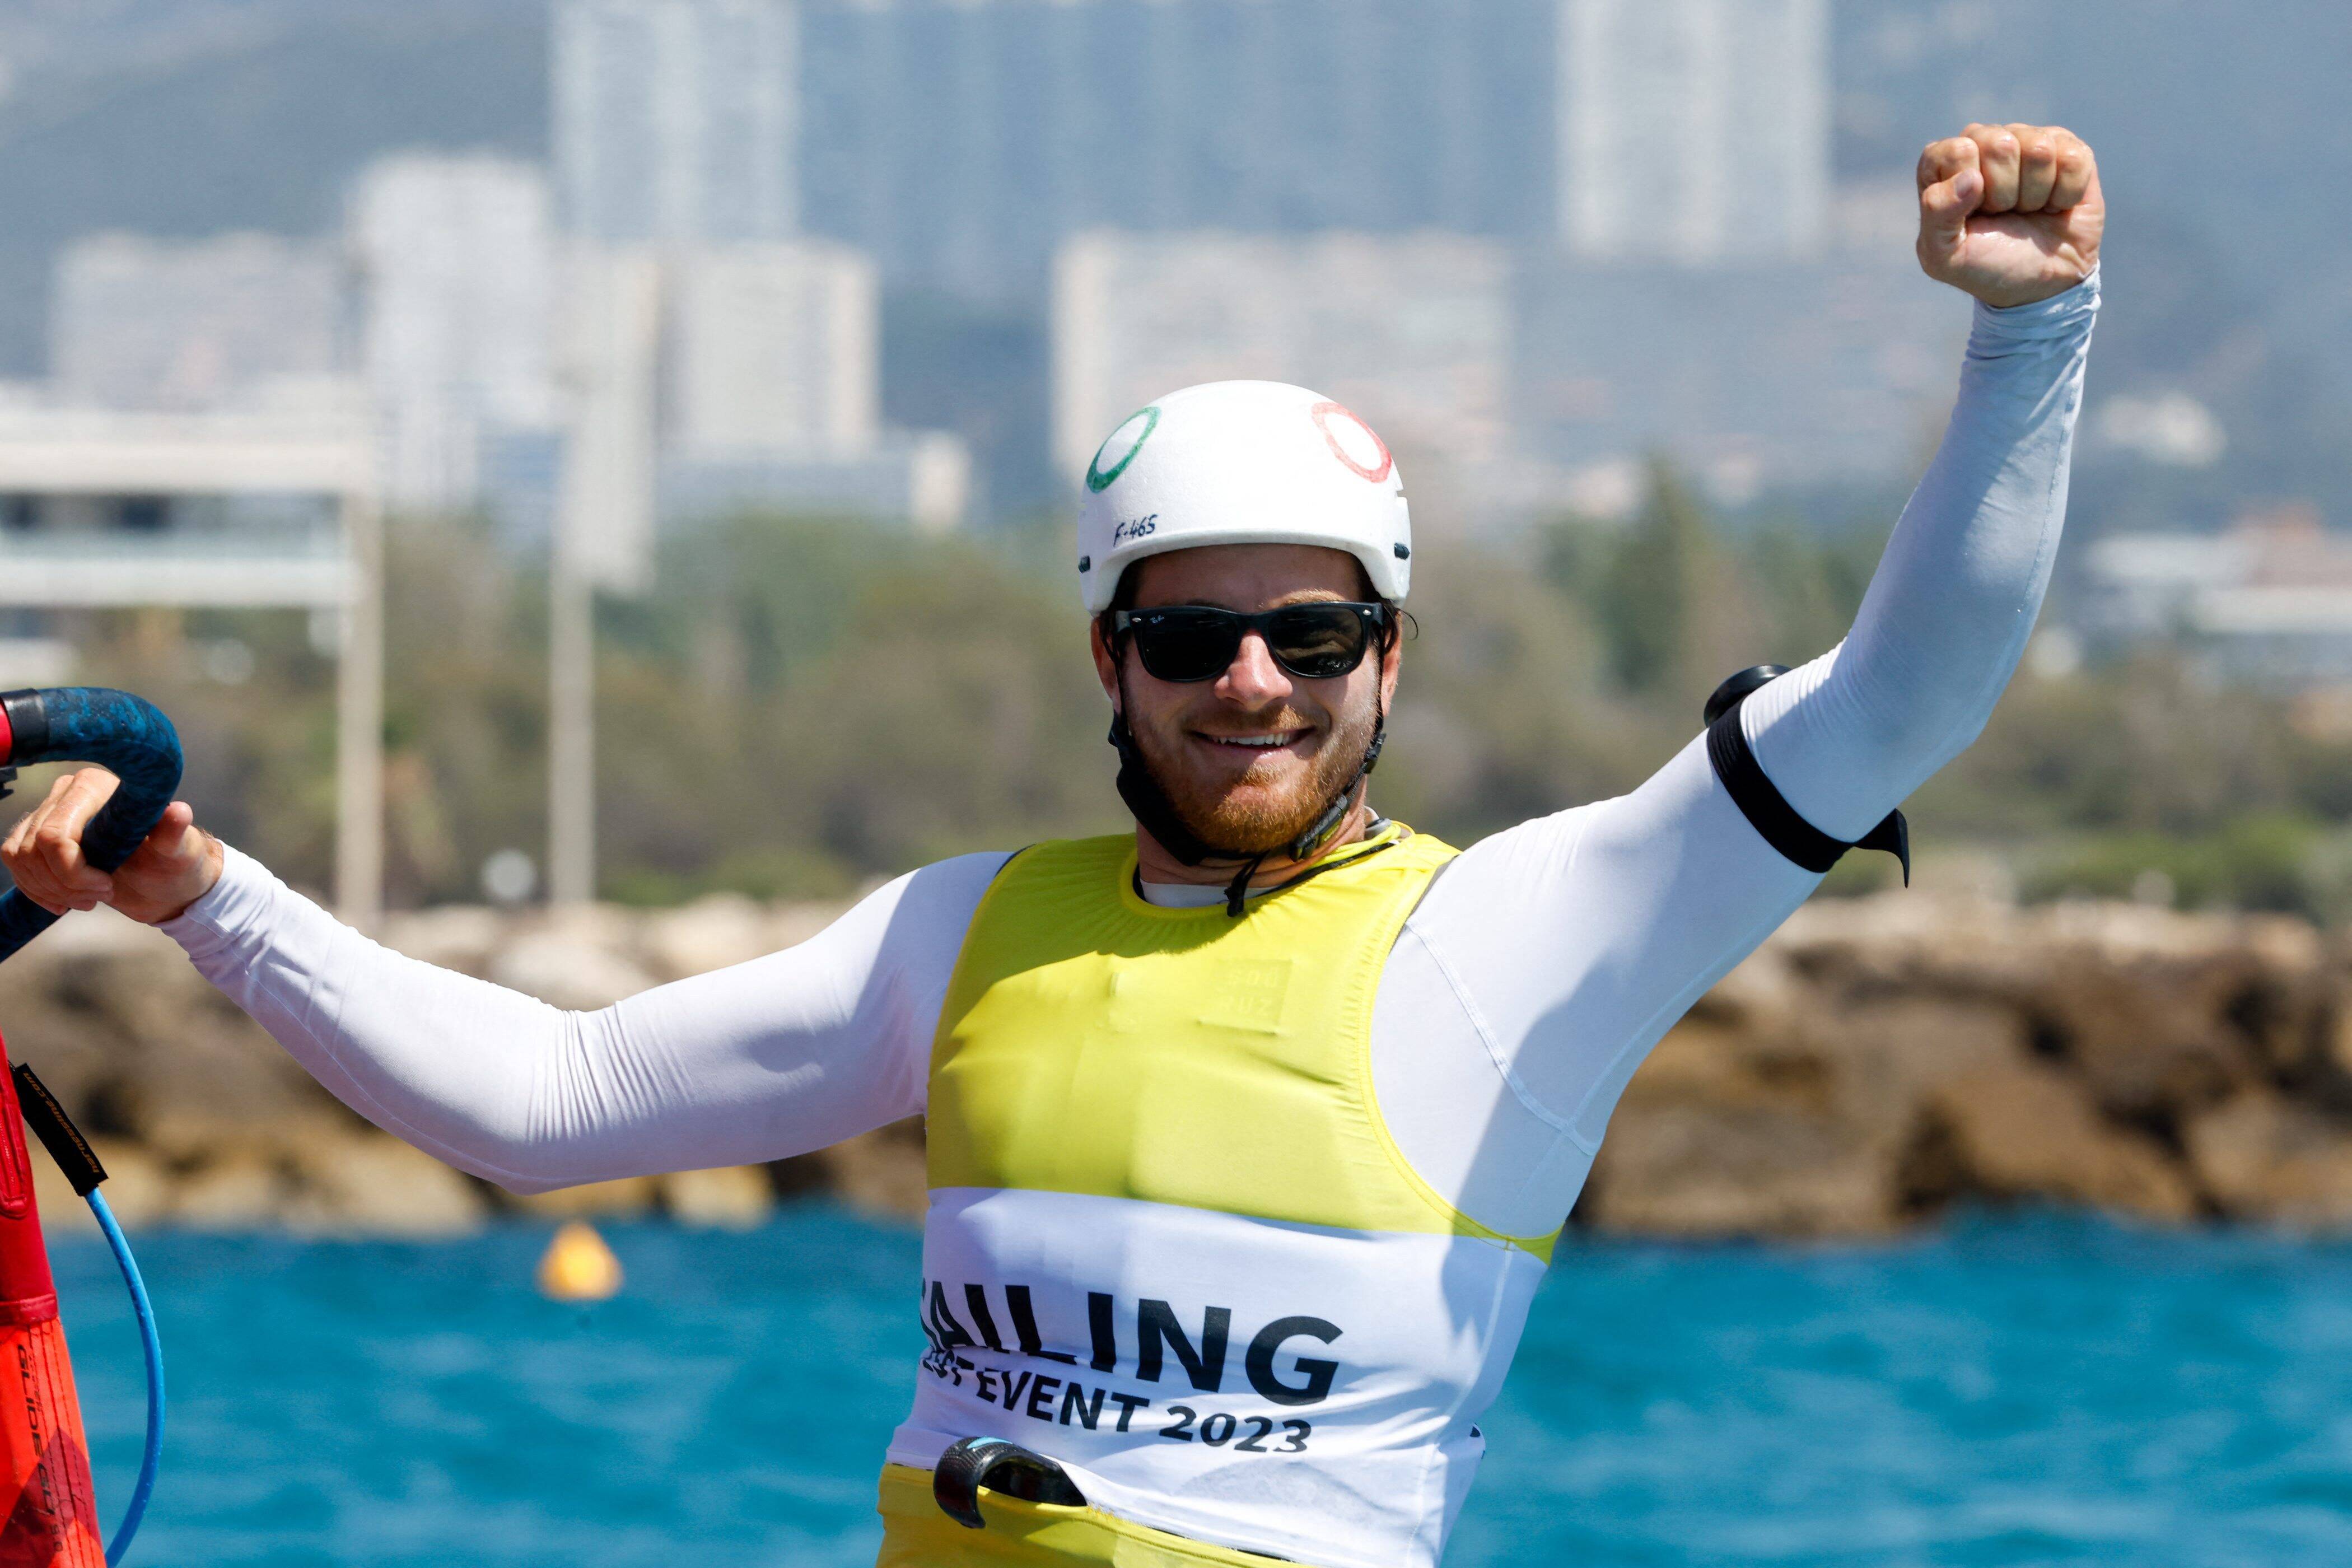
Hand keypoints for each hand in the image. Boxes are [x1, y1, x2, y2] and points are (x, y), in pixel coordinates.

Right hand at [1, 767, 222, 923]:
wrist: (166, 878)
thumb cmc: (176, 860)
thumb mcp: (180, 850)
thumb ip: (175, 833)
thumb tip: (177, 812)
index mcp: (98, 787)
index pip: (56, 835)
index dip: (71, 871)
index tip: (106, 887)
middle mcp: (68, 791)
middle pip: (34, 849)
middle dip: (64, 884)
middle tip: (101, 896)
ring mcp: (49, 811)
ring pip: (20, 856)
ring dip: (50, 889)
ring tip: (88, 900)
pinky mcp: (38, 832)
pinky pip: (15, 860)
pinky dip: (35, 888)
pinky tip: (64, 901)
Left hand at [1917, 123, 2102, 307]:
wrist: (2039, 286)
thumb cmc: (1985, 265)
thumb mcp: (1943, 255)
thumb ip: (1936, 213)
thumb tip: (1970, 177)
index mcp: (1947, 161)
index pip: (1958, 151)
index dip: (1968, 190)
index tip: (1974, 214)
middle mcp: (1987, 142)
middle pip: (1999, 144)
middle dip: (2004, 193)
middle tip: (2004, 214)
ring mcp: (2030, 141)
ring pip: (2039, 149)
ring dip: (2035, 194)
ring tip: (2028, 210)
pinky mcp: (2071, 150)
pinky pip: (2073, 160)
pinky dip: (2066, 194)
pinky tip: (2055, 206)